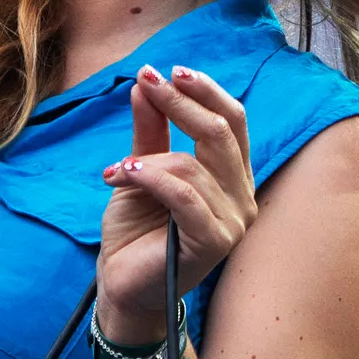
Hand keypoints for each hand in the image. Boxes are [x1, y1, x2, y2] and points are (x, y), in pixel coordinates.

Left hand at [97, 65, 255, 345]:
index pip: (233, 121)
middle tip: (146, 83)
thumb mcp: (141, 171)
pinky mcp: (214, 241)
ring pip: (193, 164)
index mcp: (232, 177)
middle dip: (180, 103)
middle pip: (220, 132)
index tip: (166, 72)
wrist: (122, 286)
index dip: (204, 92)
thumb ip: (150, 132)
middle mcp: (242, 196)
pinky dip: (152, 177)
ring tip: (116, 170)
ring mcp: (233, 221)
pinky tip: (123, 175)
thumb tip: (146, 84)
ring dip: (147, 159)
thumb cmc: (136, 232)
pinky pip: (185, 194)